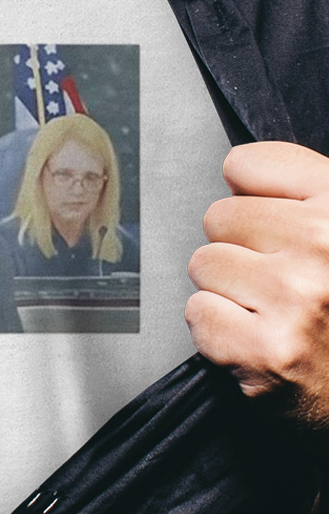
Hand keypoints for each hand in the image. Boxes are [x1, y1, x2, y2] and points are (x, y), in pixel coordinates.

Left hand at [186, 142, 328, 448]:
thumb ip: (299, 192)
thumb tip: (234, 172)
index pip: (246, 164)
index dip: (248, 195)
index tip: (269, 221)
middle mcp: (325, 245)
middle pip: (218, 217)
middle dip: (237, 248)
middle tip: (276, 280)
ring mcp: (295, 298)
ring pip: (204, 264)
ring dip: (226, 289)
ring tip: (269, 310)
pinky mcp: (266, 349)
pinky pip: (198, 312)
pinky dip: (217, 330)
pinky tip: (256, 337)